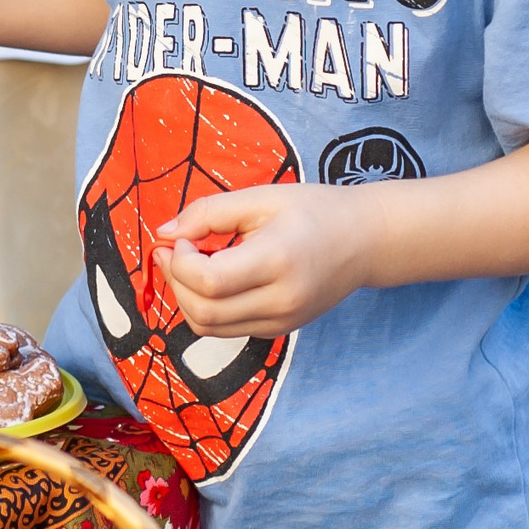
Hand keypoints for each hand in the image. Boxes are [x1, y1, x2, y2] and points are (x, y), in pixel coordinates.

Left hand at [152, 183, 378, 339]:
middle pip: (203, 312)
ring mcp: (282, 321)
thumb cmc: (314, 211)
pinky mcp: (279, 330)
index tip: (181, 239)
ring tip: (189, 264)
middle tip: (172, 250)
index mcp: (278, 260)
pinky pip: (226, 329)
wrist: (365, 241)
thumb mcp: (261, 197)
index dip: (179, 263)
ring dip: (186, 298)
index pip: (209, 281)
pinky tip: (213, 279)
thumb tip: (163, 233)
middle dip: (175, 281)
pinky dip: (207, 307)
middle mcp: (282, 300)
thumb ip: (208, 212)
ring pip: (209, 328)